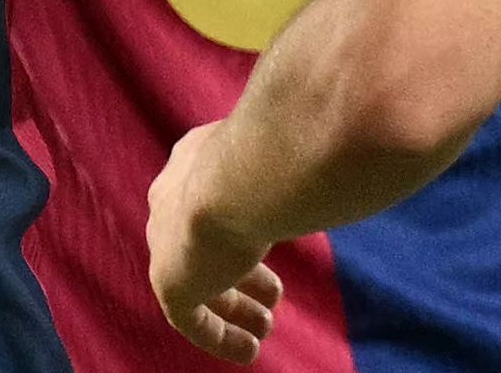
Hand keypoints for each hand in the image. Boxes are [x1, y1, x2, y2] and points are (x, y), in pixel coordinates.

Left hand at [149, 126, 287, 362]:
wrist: (237, 177)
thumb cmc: (275, 152)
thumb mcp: (286, 150)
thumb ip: (295, 158)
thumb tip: (335, 153)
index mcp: (193, 159)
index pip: (211, 195)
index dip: (243, 224)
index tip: (271, 245)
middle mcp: (171, 196)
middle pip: (200, 241)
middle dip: (241, 270)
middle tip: (275, 293)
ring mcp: (165, 241)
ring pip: (196, 279)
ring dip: (233, 305)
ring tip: (267, 325)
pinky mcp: (169, 281)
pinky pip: (191, 318)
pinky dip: (220, 336)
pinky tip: (249, 351)